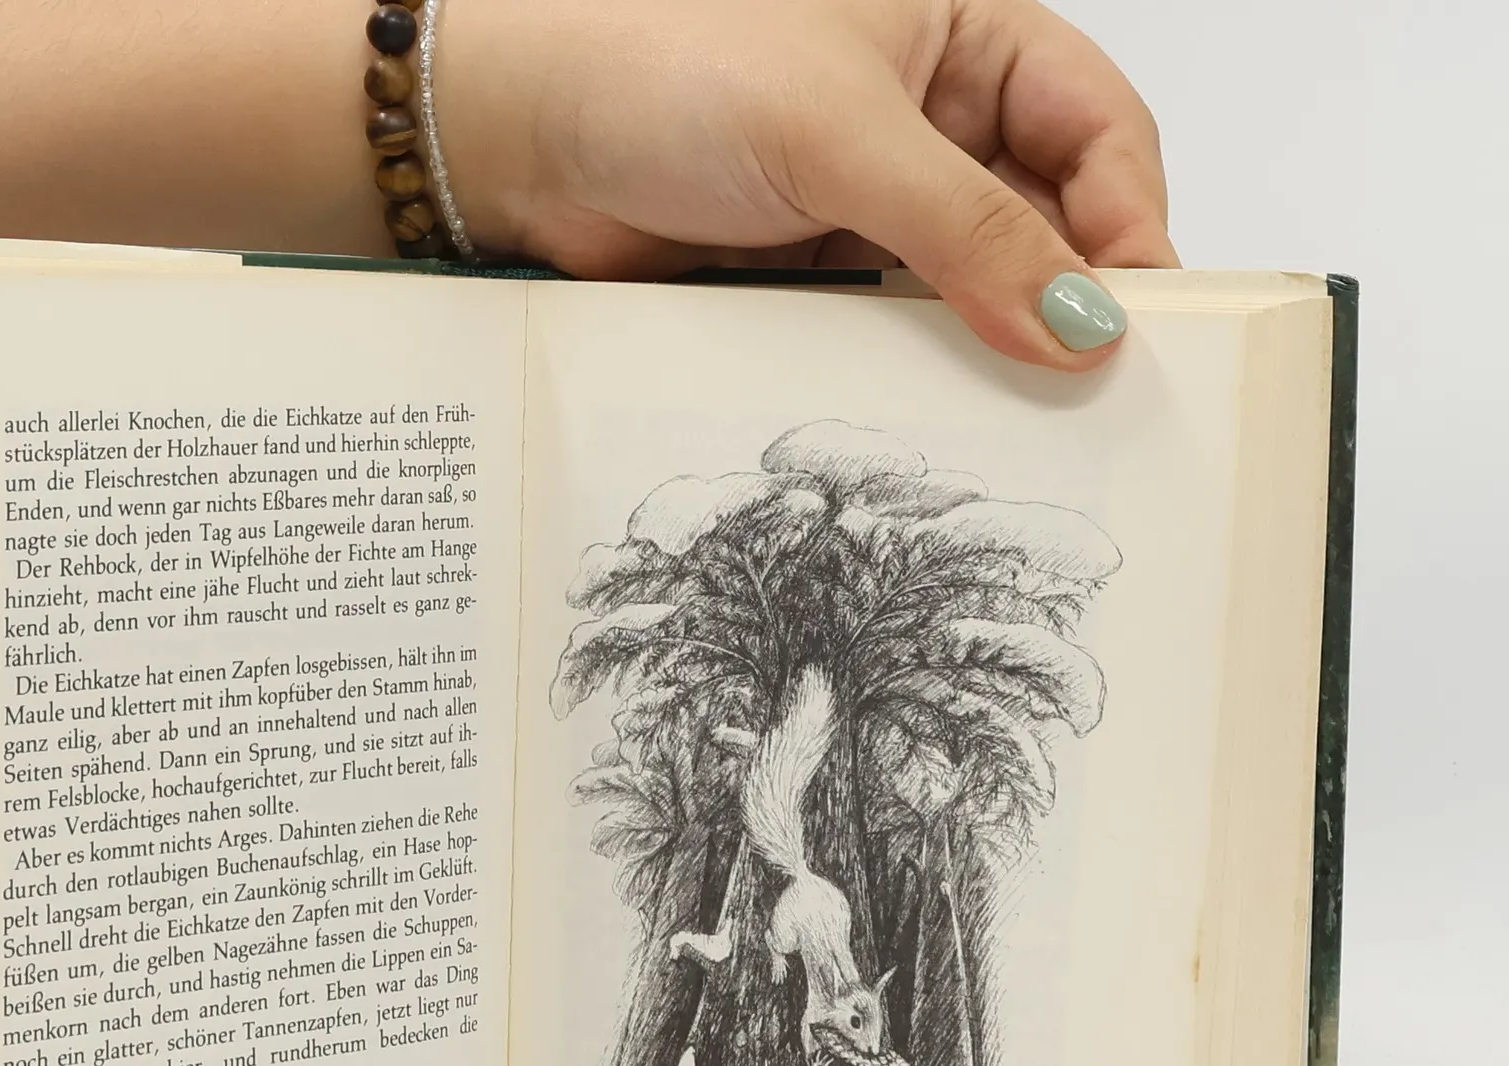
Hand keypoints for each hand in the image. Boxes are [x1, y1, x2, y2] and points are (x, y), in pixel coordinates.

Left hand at [448, 0, 1175, 367]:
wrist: (528, 133)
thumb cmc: (666, 65)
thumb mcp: (841, 135)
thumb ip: (968, 232)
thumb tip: (1080, 324)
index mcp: (967, 34)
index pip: (1097, 128)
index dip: (1129, 220)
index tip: (1140, 316)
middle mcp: (934, 117)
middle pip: (1048, 219)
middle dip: (1073, 301)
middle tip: (1099, 395)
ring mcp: (878, 201)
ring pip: (975, 288)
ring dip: (999, 350)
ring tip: (1033, 424)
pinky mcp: (823, 273)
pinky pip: (900, 333)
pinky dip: (924, 375)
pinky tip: (944, 419)